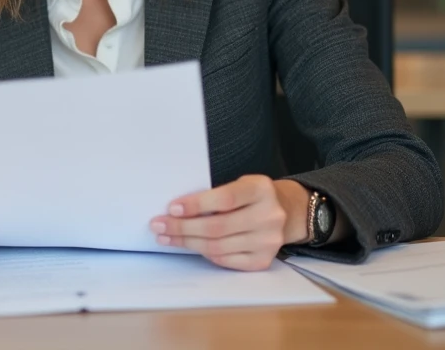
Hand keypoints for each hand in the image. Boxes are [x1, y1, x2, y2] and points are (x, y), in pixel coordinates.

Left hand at [151, 175, 306, 270]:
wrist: (285, 212)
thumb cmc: (252, 196)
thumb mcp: (240, 184)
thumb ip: (217, 195)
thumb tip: (176, 210)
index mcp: (261, 189)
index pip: (225, 199)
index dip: (196, 205)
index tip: (172, 208)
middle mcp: (269, 216)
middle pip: (218, 227)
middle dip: (183, 228)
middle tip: (159, 225)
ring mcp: (268, 241)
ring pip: (218, 246)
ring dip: (187, 243)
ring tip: (167, 237)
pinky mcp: (263, 260)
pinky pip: (226, 260)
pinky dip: (205, 254)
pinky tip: (191, 247)